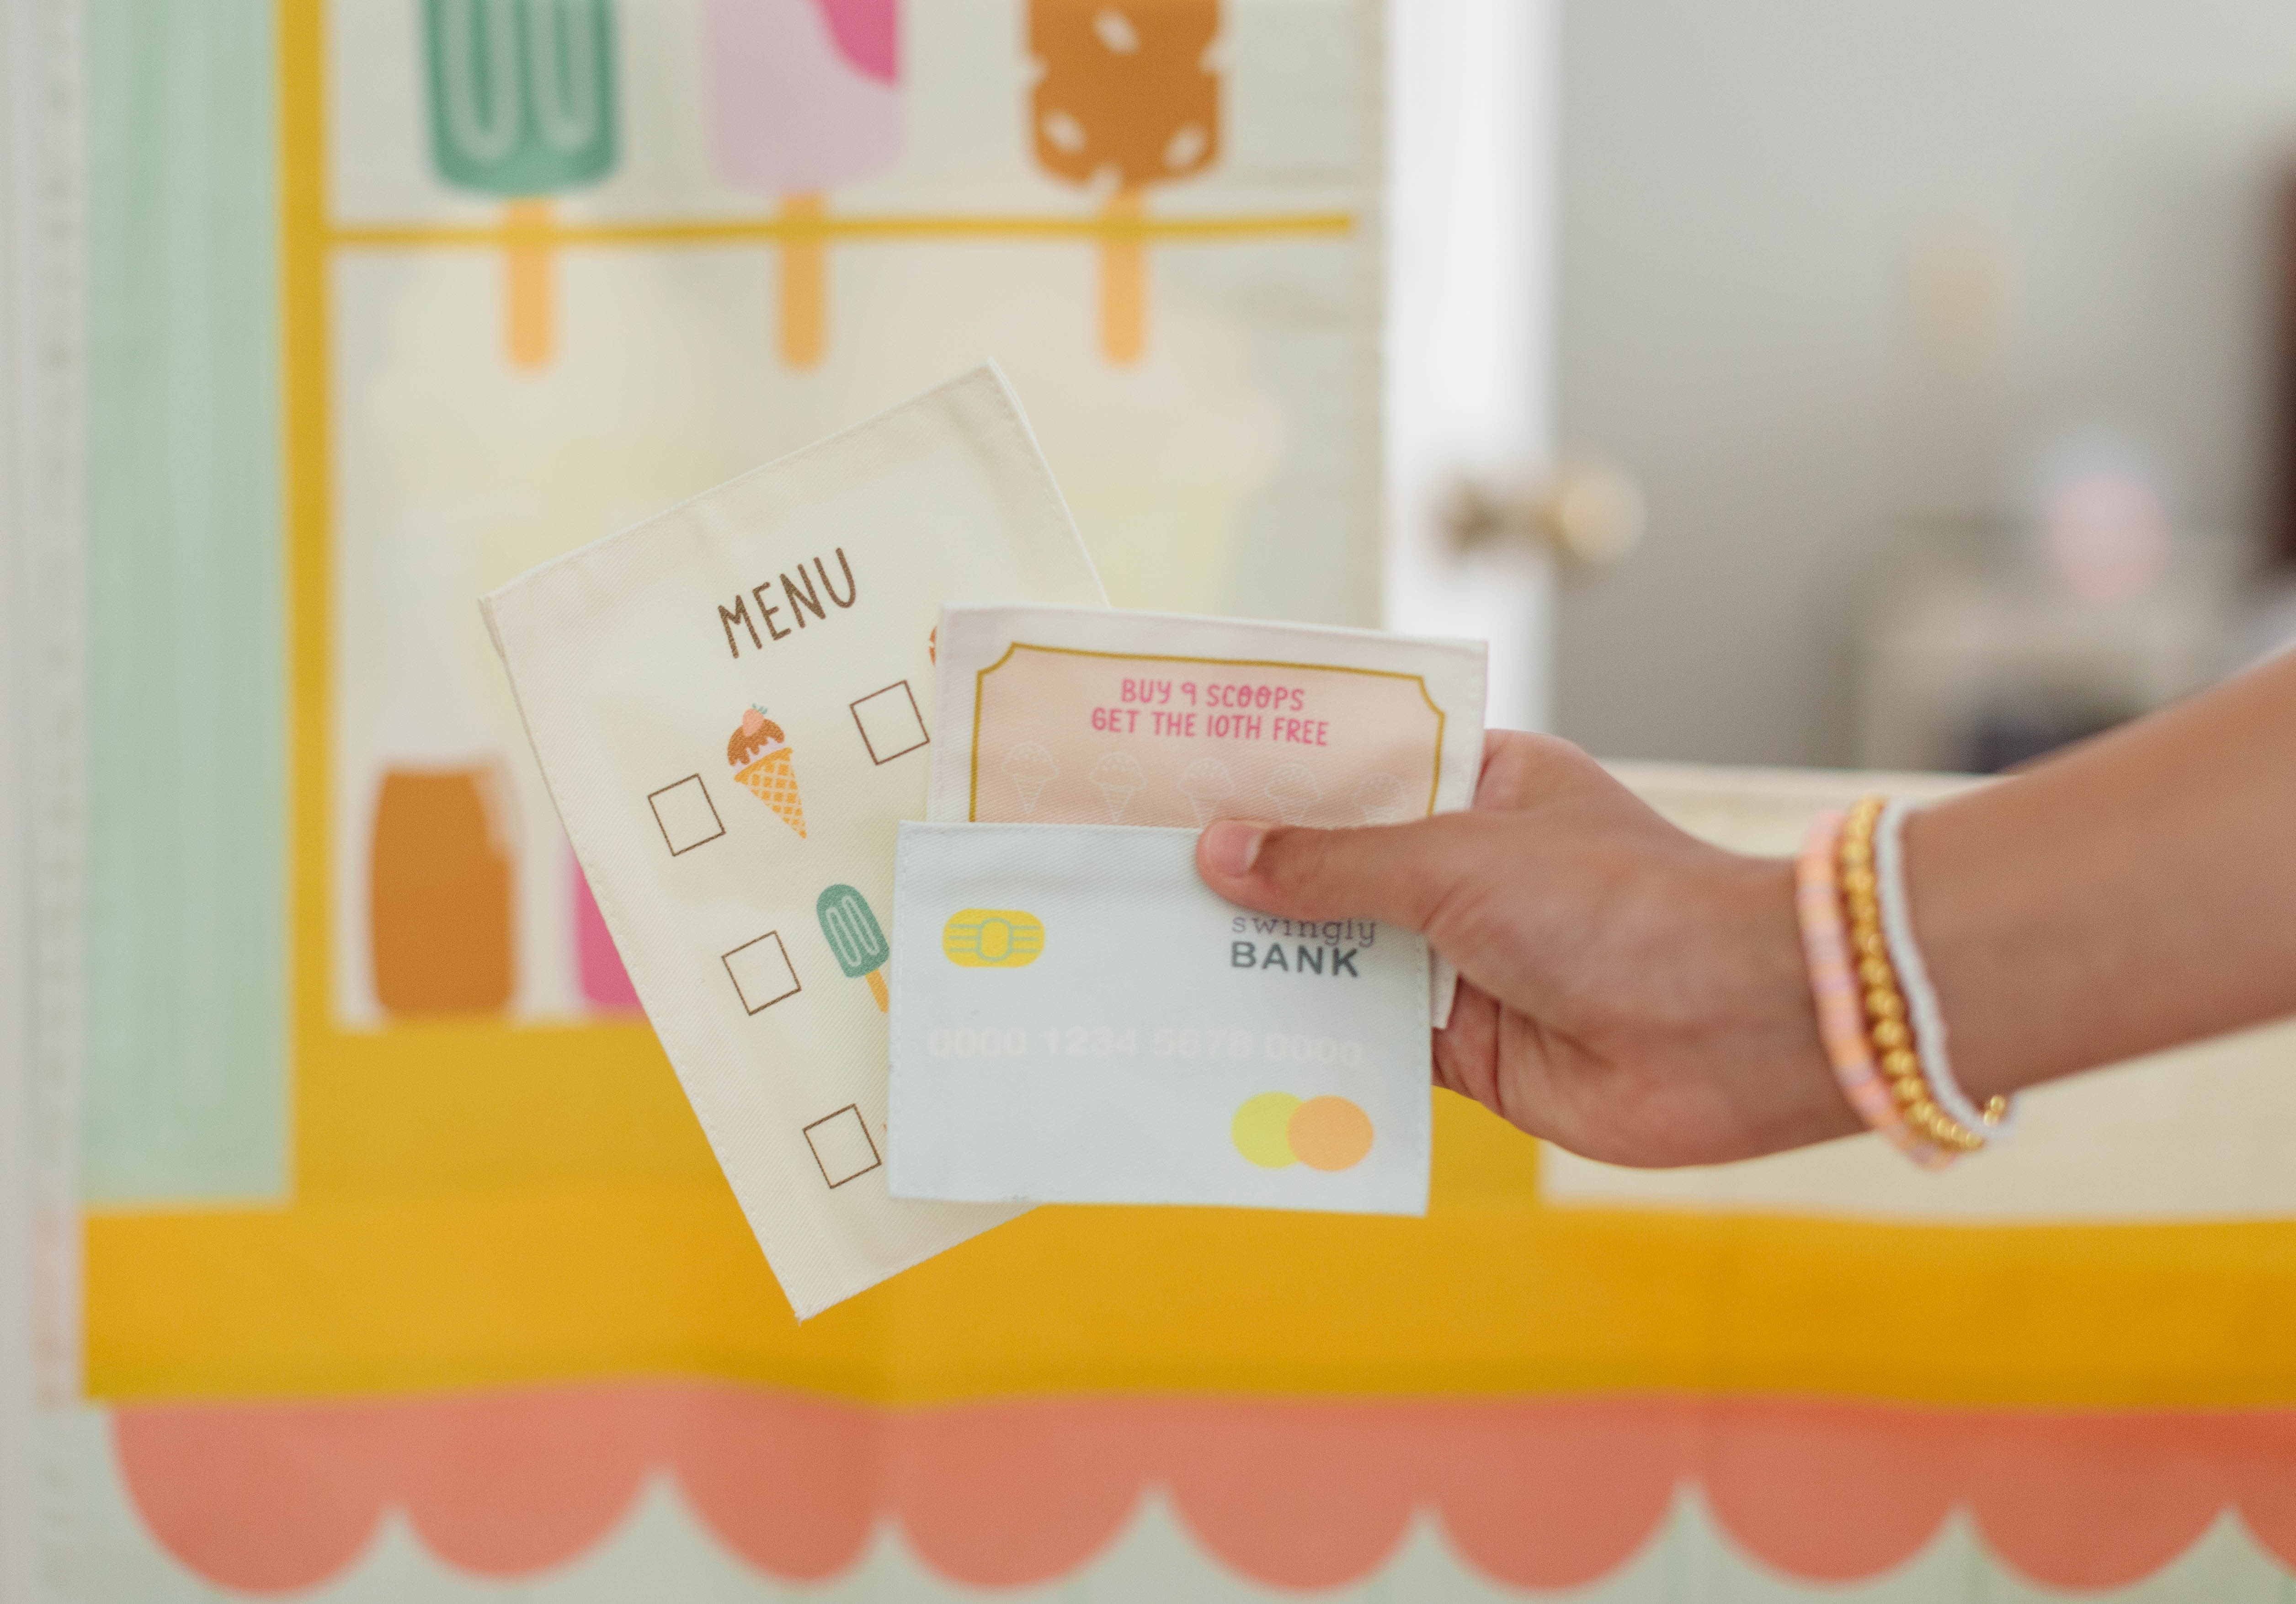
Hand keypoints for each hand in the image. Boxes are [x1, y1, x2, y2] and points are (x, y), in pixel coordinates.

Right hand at [1195, 732, 1856, 1166]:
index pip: (1360, 767)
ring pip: (1344, 960)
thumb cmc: (1617, 907)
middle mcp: (1471, 870)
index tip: (1182, 778)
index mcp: (1484, 786)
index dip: (1275, 776)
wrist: (1738, 1030)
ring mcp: (1469, 961)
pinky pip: (1371, 1044)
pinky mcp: (1473, 1050)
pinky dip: (1311, 1048)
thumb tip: (1220, 854)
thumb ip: (1334, 865)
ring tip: (1154, 960)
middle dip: (1252, 880)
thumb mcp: (1457, 861)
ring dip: (1269, 967)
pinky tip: (1224, 1044)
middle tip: (1137, 878)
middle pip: (1337, 869)